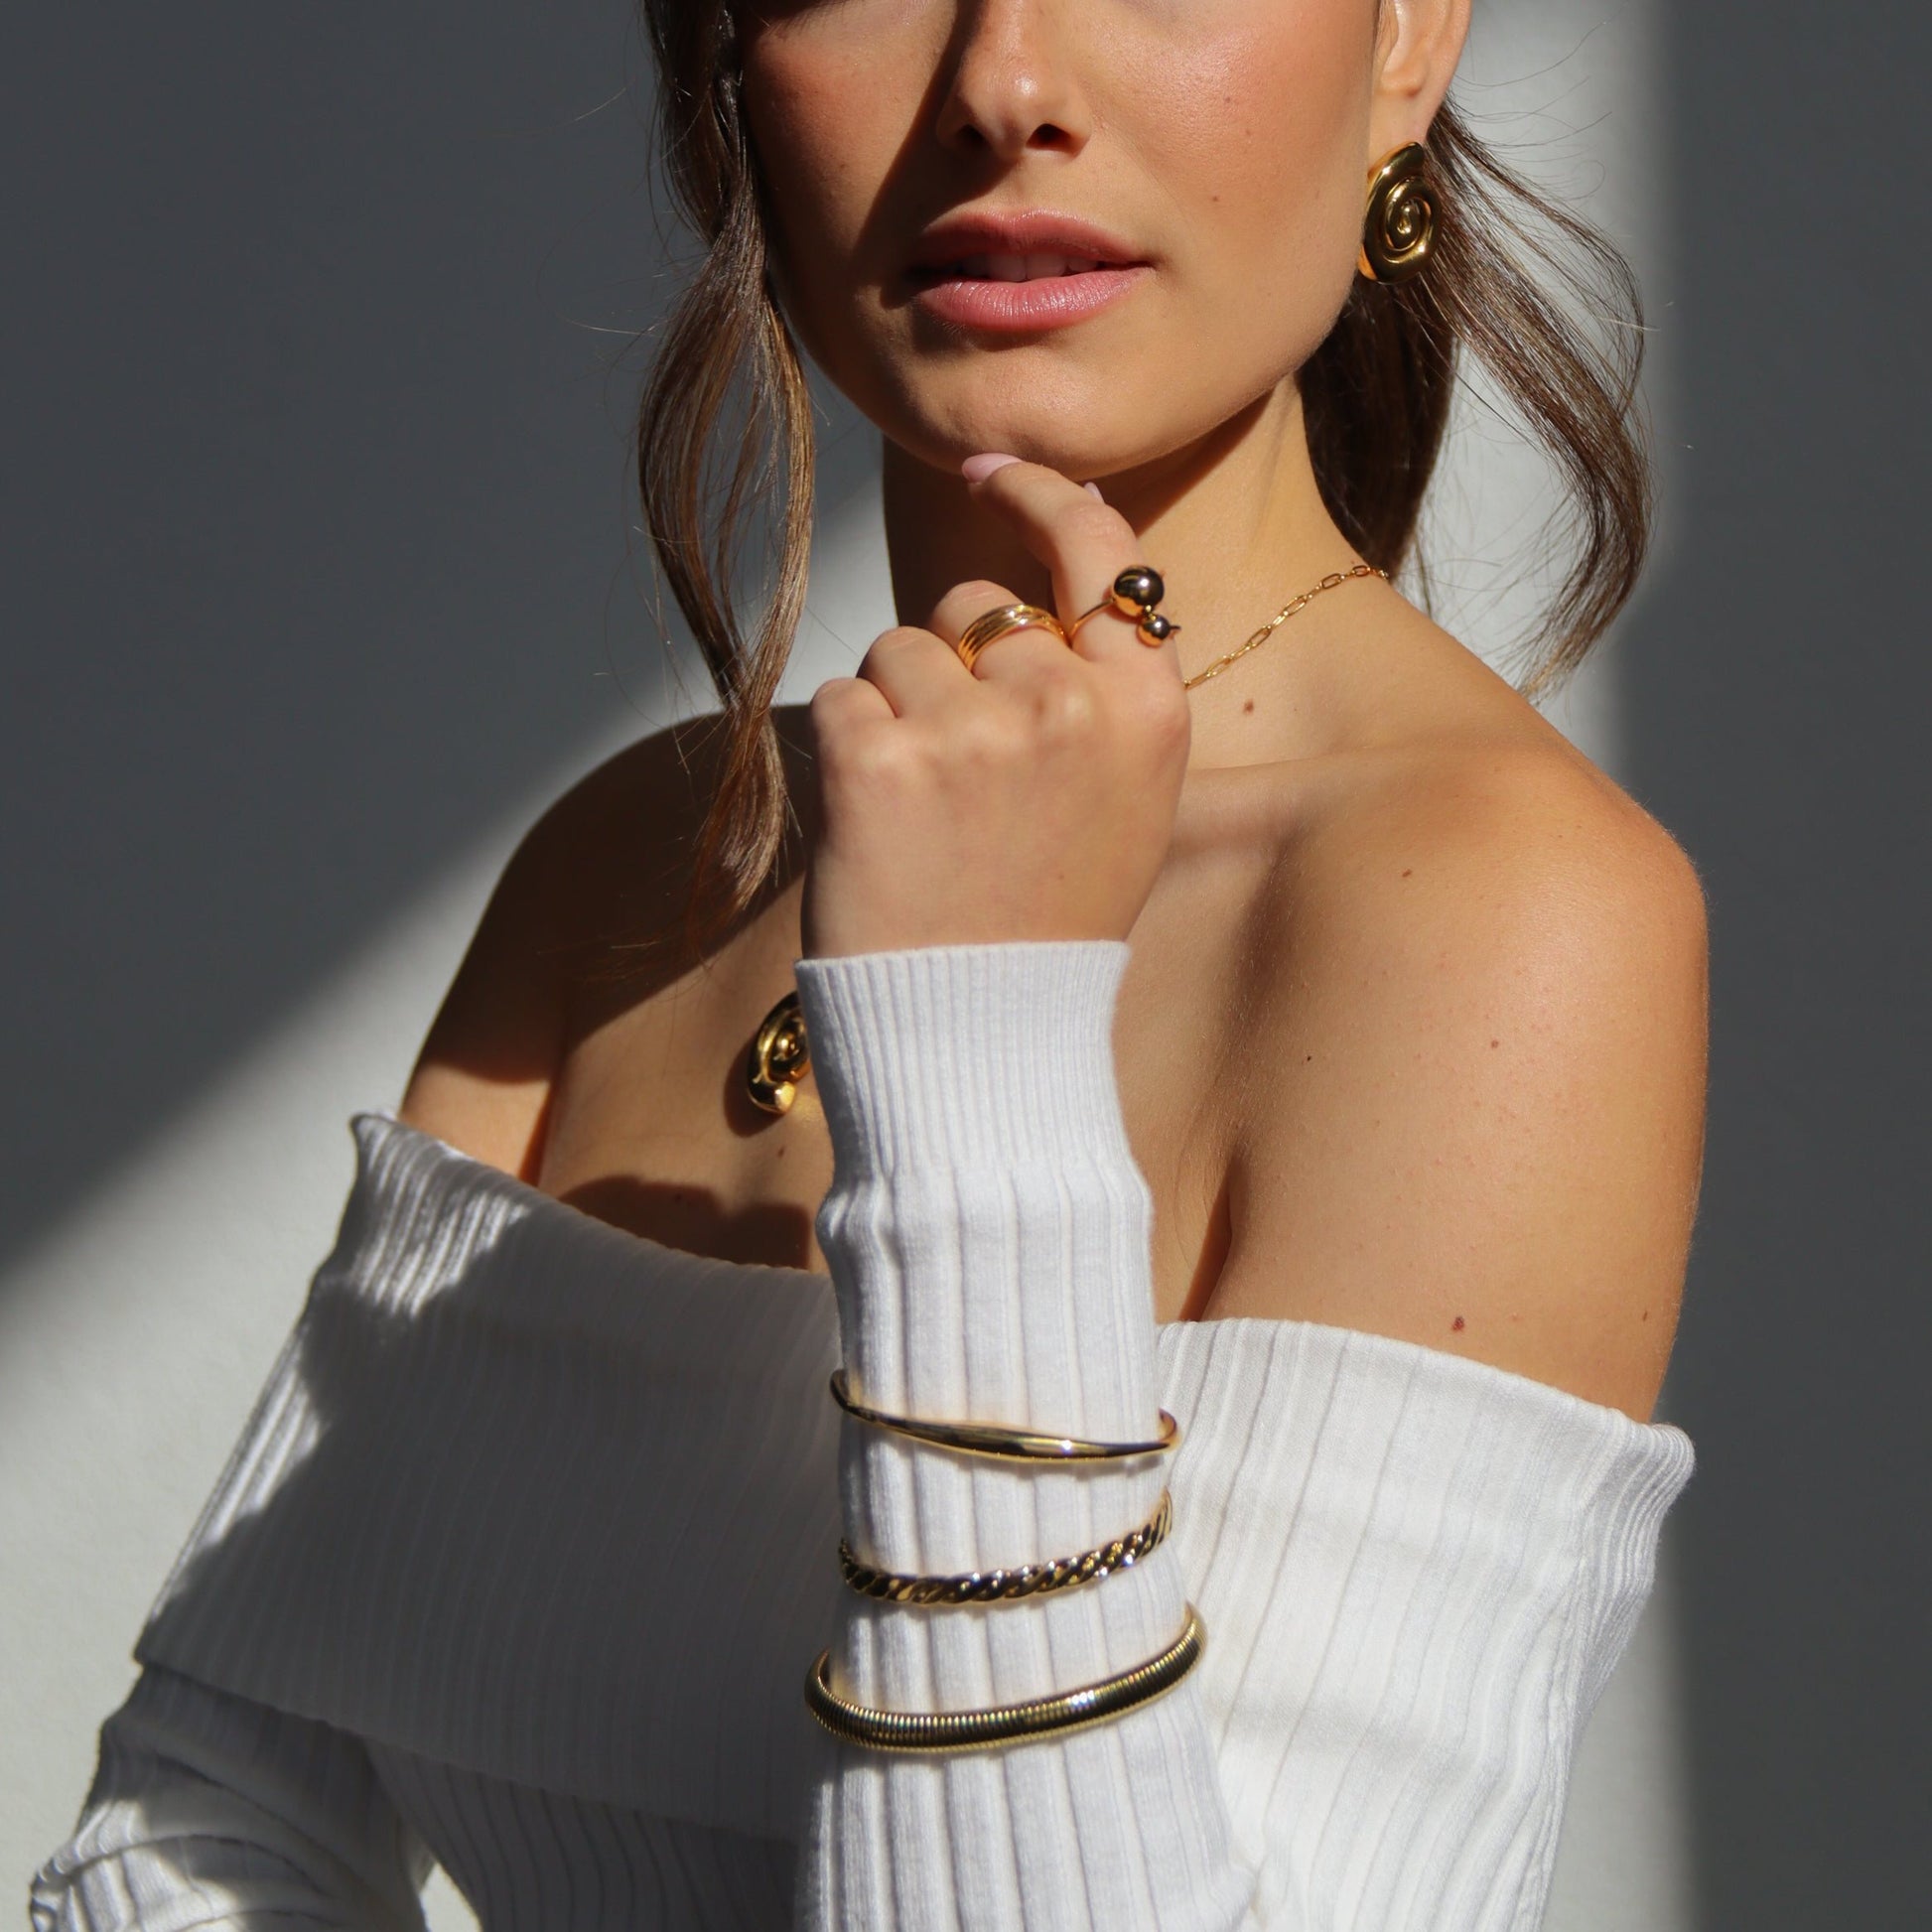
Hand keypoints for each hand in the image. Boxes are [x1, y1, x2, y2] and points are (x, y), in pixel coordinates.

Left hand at [801, 458, 1189, 959]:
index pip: (1100, 553)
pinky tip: (878, 830)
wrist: (979, 1036)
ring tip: (926, 821)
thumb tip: (1064, 531)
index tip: (990, 470)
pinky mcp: (878, 760)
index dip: (1040, 498)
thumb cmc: (1047, 920)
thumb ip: (1103, 681)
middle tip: (965, 783)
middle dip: (953, 666)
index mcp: (1145, 711)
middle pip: (973, 608)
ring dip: (893, 716)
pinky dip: (843, 755)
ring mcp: (972, 731)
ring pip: (896, 651)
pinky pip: (838, 701)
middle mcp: (1068, 703)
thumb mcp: (1124, 797)